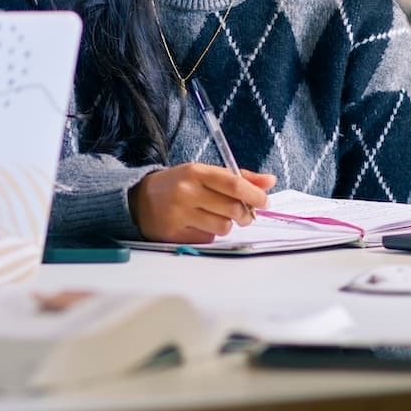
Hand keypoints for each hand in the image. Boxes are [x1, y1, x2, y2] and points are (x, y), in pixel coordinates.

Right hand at [128, 165, 276, 244]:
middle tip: (245, 214)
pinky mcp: (175, 234)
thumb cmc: (179, 184)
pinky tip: (199, 224)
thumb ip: (238, 177)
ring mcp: (179, 215)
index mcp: (196, 172)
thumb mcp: (204, 173)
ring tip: (216, 217)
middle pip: (233, 209)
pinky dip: (210, 233)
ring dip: (227, 225)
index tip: (264, 202)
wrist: (139, 199)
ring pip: (223, 227)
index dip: (255, 195)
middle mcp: (187, 192)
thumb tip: (270, 181)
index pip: (234, 184)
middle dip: (246, 214)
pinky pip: (208, 238)